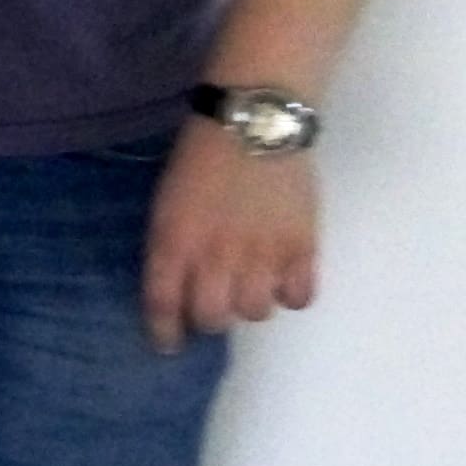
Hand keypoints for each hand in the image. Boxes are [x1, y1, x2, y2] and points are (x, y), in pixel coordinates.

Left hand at [142, 120, 319, 353]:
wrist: (254, 122)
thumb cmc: (202, 156)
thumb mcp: (168, 200)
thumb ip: (174, 244)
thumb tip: (180, 285)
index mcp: (174, 240)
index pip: (163, 304)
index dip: (165, 331)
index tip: (168, 344)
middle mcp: (216, 256)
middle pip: (213, 318)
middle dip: (209, 317)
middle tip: (215, 303)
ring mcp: (262, 254)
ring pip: (255, 312)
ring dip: (250, 303)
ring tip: (251, 281)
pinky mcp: (302, 247)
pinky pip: (299, 297)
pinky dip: (290, 294)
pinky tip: (284, 277)